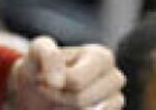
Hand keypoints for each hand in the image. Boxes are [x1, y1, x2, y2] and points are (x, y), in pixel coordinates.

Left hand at [7, 36, 124, 109]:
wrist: (41, 89)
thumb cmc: (42, 67)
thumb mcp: (38, 52)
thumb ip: (49, 56)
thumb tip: (58, 82)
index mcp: (102, 57)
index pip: (76, 81)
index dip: (52, 85)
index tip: (42, 78)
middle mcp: (115, 78)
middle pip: (80, 101)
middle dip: (58, 98)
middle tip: (49, 91)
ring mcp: (116, 100)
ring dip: (64, 109)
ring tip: (60, 99)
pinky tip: (69, 108)